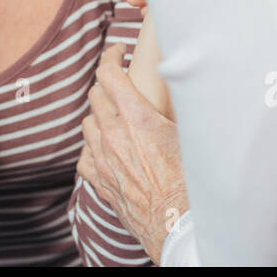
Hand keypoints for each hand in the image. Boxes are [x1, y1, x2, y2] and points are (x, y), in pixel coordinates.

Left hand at [77, 44, 188, 263]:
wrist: (178, 225)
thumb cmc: (192, 181)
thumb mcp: (192, 134)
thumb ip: (184, 105)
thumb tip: (190, 81)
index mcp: (137, 118)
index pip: (109, 73)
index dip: (111, 55)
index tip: (119, 50)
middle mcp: (114, 135)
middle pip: (96, 94)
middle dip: (107, 82)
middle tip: (120, 81)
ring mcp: (102, 158)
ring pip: (87, 122)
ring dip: (99, 114)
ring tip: (116, 115)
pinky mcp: (99, 181)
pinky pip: (83, 154)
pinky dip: (92, 145)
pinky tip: (105, 146)